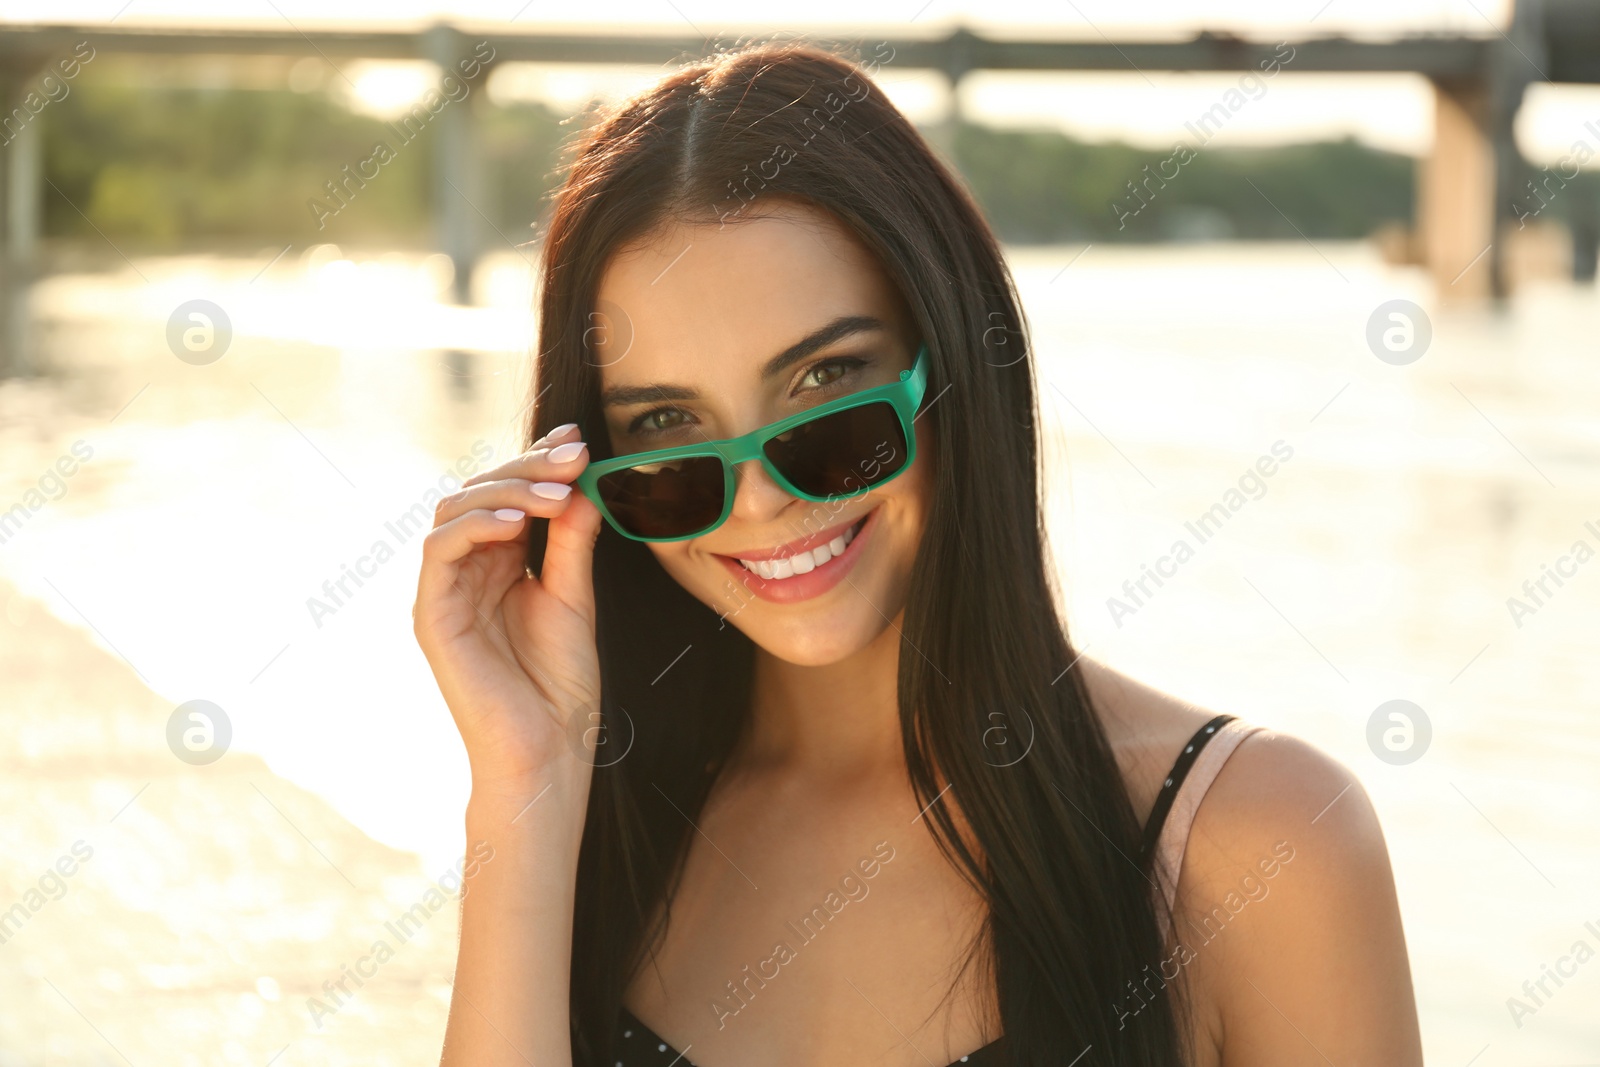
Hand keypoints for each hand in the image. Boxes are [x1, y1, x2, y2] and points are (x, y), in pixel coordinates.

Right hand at [412, 423, 604, 797]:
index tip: (578, 441)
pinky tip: (516, 521)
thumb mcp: (575, 599)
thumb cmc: (562, 687)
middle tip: (575, 456)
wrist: (548, 753)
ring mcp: (446, 592)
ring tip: (556, 492)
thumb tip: (579, 485)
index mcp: (500, 566)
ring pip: (456, 509)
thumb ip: (571, 543)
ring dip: (507, 490)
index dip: (538, 462)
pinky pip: (440, 550)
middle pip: (482, 492)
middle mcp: (467, 572)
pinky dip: (475, 525)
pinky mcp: (431, 615)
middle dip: (529, 467)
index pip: (510, 496)